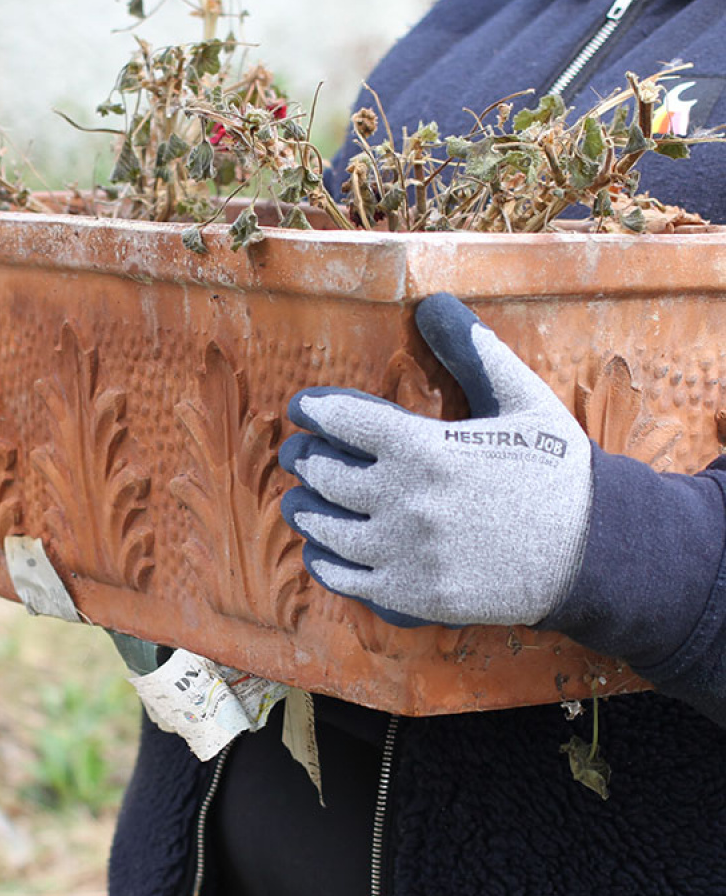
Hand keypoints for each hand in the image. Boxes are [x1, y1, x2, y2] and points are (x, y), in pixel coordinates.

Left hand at [280, 293, 592, 627]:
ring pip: (327, 528)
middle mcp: (405, 499)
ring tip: (299, 502)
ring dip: (305, 511)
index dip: (314, 410)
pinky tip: (321, 551)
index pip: (342, 420)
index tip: (302, 408)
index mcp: (424, 447)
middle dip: (304, 460)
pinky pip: (347, 578)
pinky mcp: (413, 594)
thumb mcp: (523, 398)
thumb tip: (434, 302)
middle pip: (325, 474)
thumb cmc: (557, 471)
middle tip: (299, 456)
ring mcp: (406, 551)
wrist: (596, 551)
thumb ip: (474, 350)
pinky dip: (325, 562)